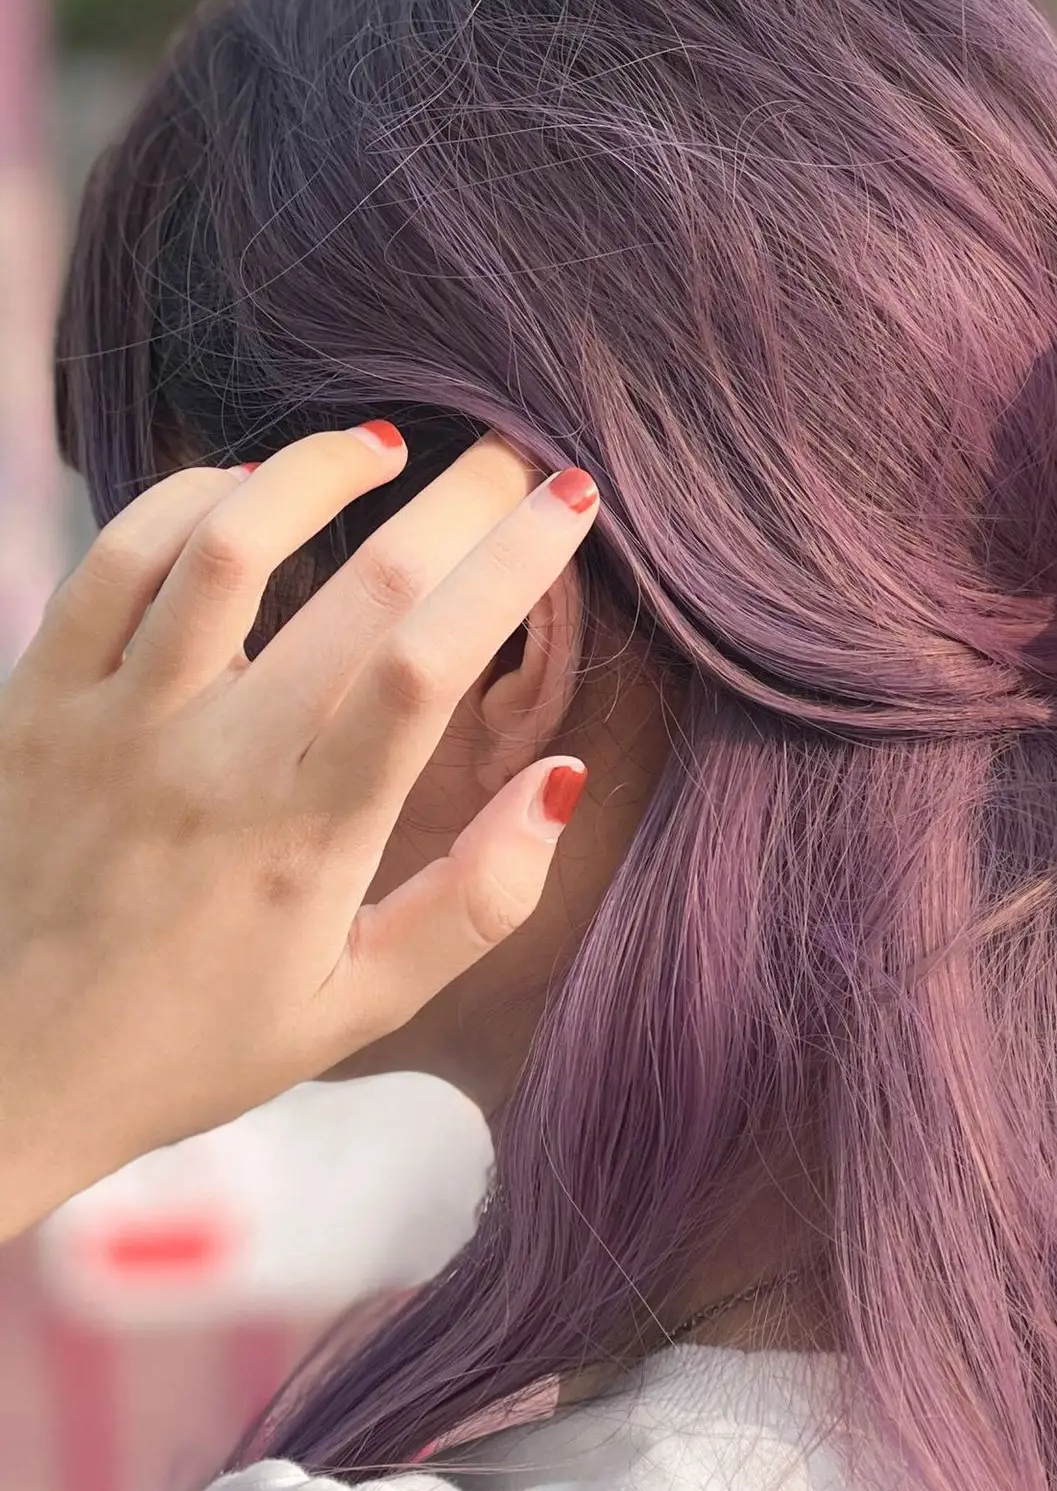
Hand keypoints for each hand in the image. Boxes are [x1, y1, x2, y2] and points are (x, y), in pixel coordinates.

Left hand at [0, 424, 601, 1240]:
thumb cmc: (189, 1044)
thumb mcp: (357, 1008)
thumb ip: (475, 901)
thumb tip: (558, 780)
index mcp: (308, 839)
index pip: (430, 664)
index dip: (512, 565)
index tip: (569, 505)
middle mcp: (215, 764)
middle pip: (362, 586)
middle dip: (460, 500)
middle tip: (511, 456)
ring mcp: (115, 724)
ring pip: (228, 543)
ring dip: (317, 470)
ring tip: (382, 447)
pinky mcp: (36, 702)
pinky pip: (113, 561)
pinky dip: (185, 498)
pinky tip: (241, 488)